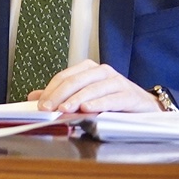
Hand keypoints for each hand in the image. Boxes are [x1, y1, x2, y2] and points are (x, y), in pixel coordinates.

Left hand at [29, 60, 158, 112]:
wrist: (144, 105)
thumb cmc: (112, 99)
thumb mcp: (84, 96)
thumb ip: (60, 96)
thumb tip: (34, 96)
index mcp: (88, 69)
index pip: (64, 77)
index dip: (50, 90)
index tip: (39, 105)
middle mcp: (102, 72)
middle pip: (75, 81)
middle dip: (59, 95)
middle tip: (48, 108)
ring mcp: (117, 81)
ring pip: (92, 89)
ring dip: (76, 99)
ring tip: (64, 109)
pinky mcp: (129, 95)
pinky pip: (112, 98)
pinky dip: (98, 104)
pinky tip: (87, 109)